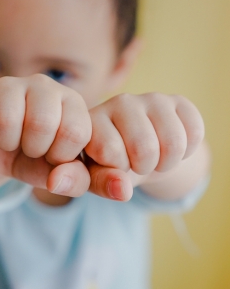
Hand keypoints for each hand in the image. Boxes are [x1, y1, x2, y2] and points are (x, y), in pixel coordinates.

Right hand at [0, 74, 91, 194]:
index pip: (75, 131)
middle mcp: (43, 85)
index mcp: (71, 102)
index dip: (60, 155)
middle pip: (41, 122)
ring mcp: (9, 84)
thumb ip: (74, 179)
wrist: (0, 155)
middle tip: (30, 149)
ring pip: (6, 118)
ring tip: (10, 142)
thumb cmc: (38, 160)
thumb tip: (56, 181)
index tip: (52, 156)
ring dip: (6, 143)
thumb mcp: (60, 173)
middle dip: (33, 149)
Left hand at [84, 93, 204, 200]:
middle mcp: (118, 101)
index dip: (116, 170)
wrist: (137, 152)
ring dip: (167, 163)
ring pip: (174, 142)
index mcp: (92, 119)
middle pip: (144, 148)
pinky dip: (187, 151)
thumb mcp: (94, 177)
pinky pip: (195, 132)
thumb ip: (99, 183)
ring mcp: (149, 98)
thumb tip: (122, 190)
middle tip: (136, 163)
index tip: (112, 165)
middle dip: (144, 167)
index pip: (109, 150)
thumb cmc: (109, 165)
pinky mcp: (177, 100)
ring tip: (152, 157)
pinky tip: (169, 146)